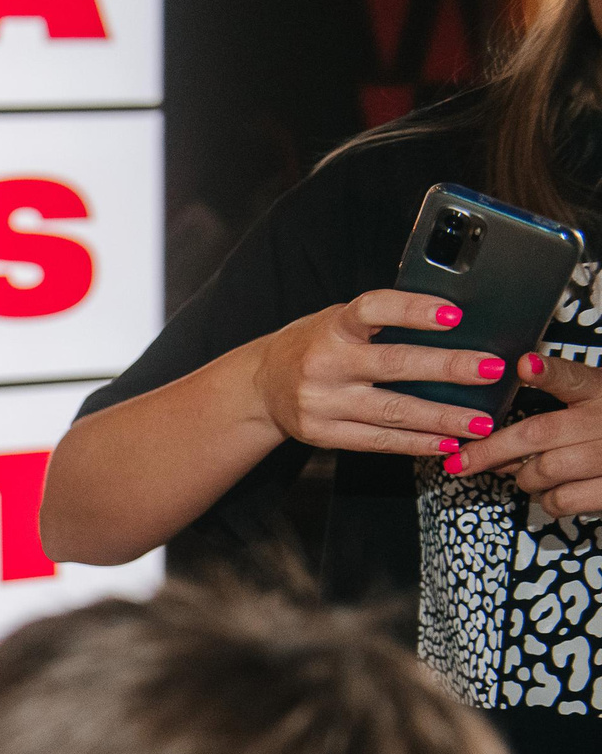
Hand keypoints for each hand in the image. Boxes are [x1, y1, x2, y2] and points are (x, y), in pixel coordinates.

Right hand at [250, 290, 502, 456]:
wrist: (262, 385)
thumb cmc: (315, 345)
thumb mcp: (340, 320)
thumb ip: (382, 323)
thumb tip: (454, 326)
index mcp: (333, 327)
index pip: (373, 310)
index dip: (412, 311)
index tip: (453, 315)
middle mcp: (324, 364)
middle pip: (394, 366)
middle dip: (448, 369)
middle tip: (490, 370)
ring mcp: (321, 403)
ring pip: (392, 412)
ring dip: (442, 417)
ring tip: (480, 422)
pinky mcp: (322, 434)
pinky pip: (377, 441)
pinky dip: (416, 443)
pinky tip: (446, 442)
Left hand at [447, 352, 601, 515]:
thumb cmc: (601, 431)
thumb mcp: (588, 405)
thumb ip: (550, 410)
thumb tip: (488, 431)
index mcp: (599, 391)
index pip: (573, 378)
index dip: (547, 372)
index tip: (524, 365)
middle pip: (539, 433)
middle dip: (492, 450)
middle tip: (462, 461)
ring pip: (544, 470)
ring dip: (524, 477)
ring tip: (529, 474)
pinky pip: (561, 499)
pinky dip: (547, 499)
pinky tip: (553, 490)